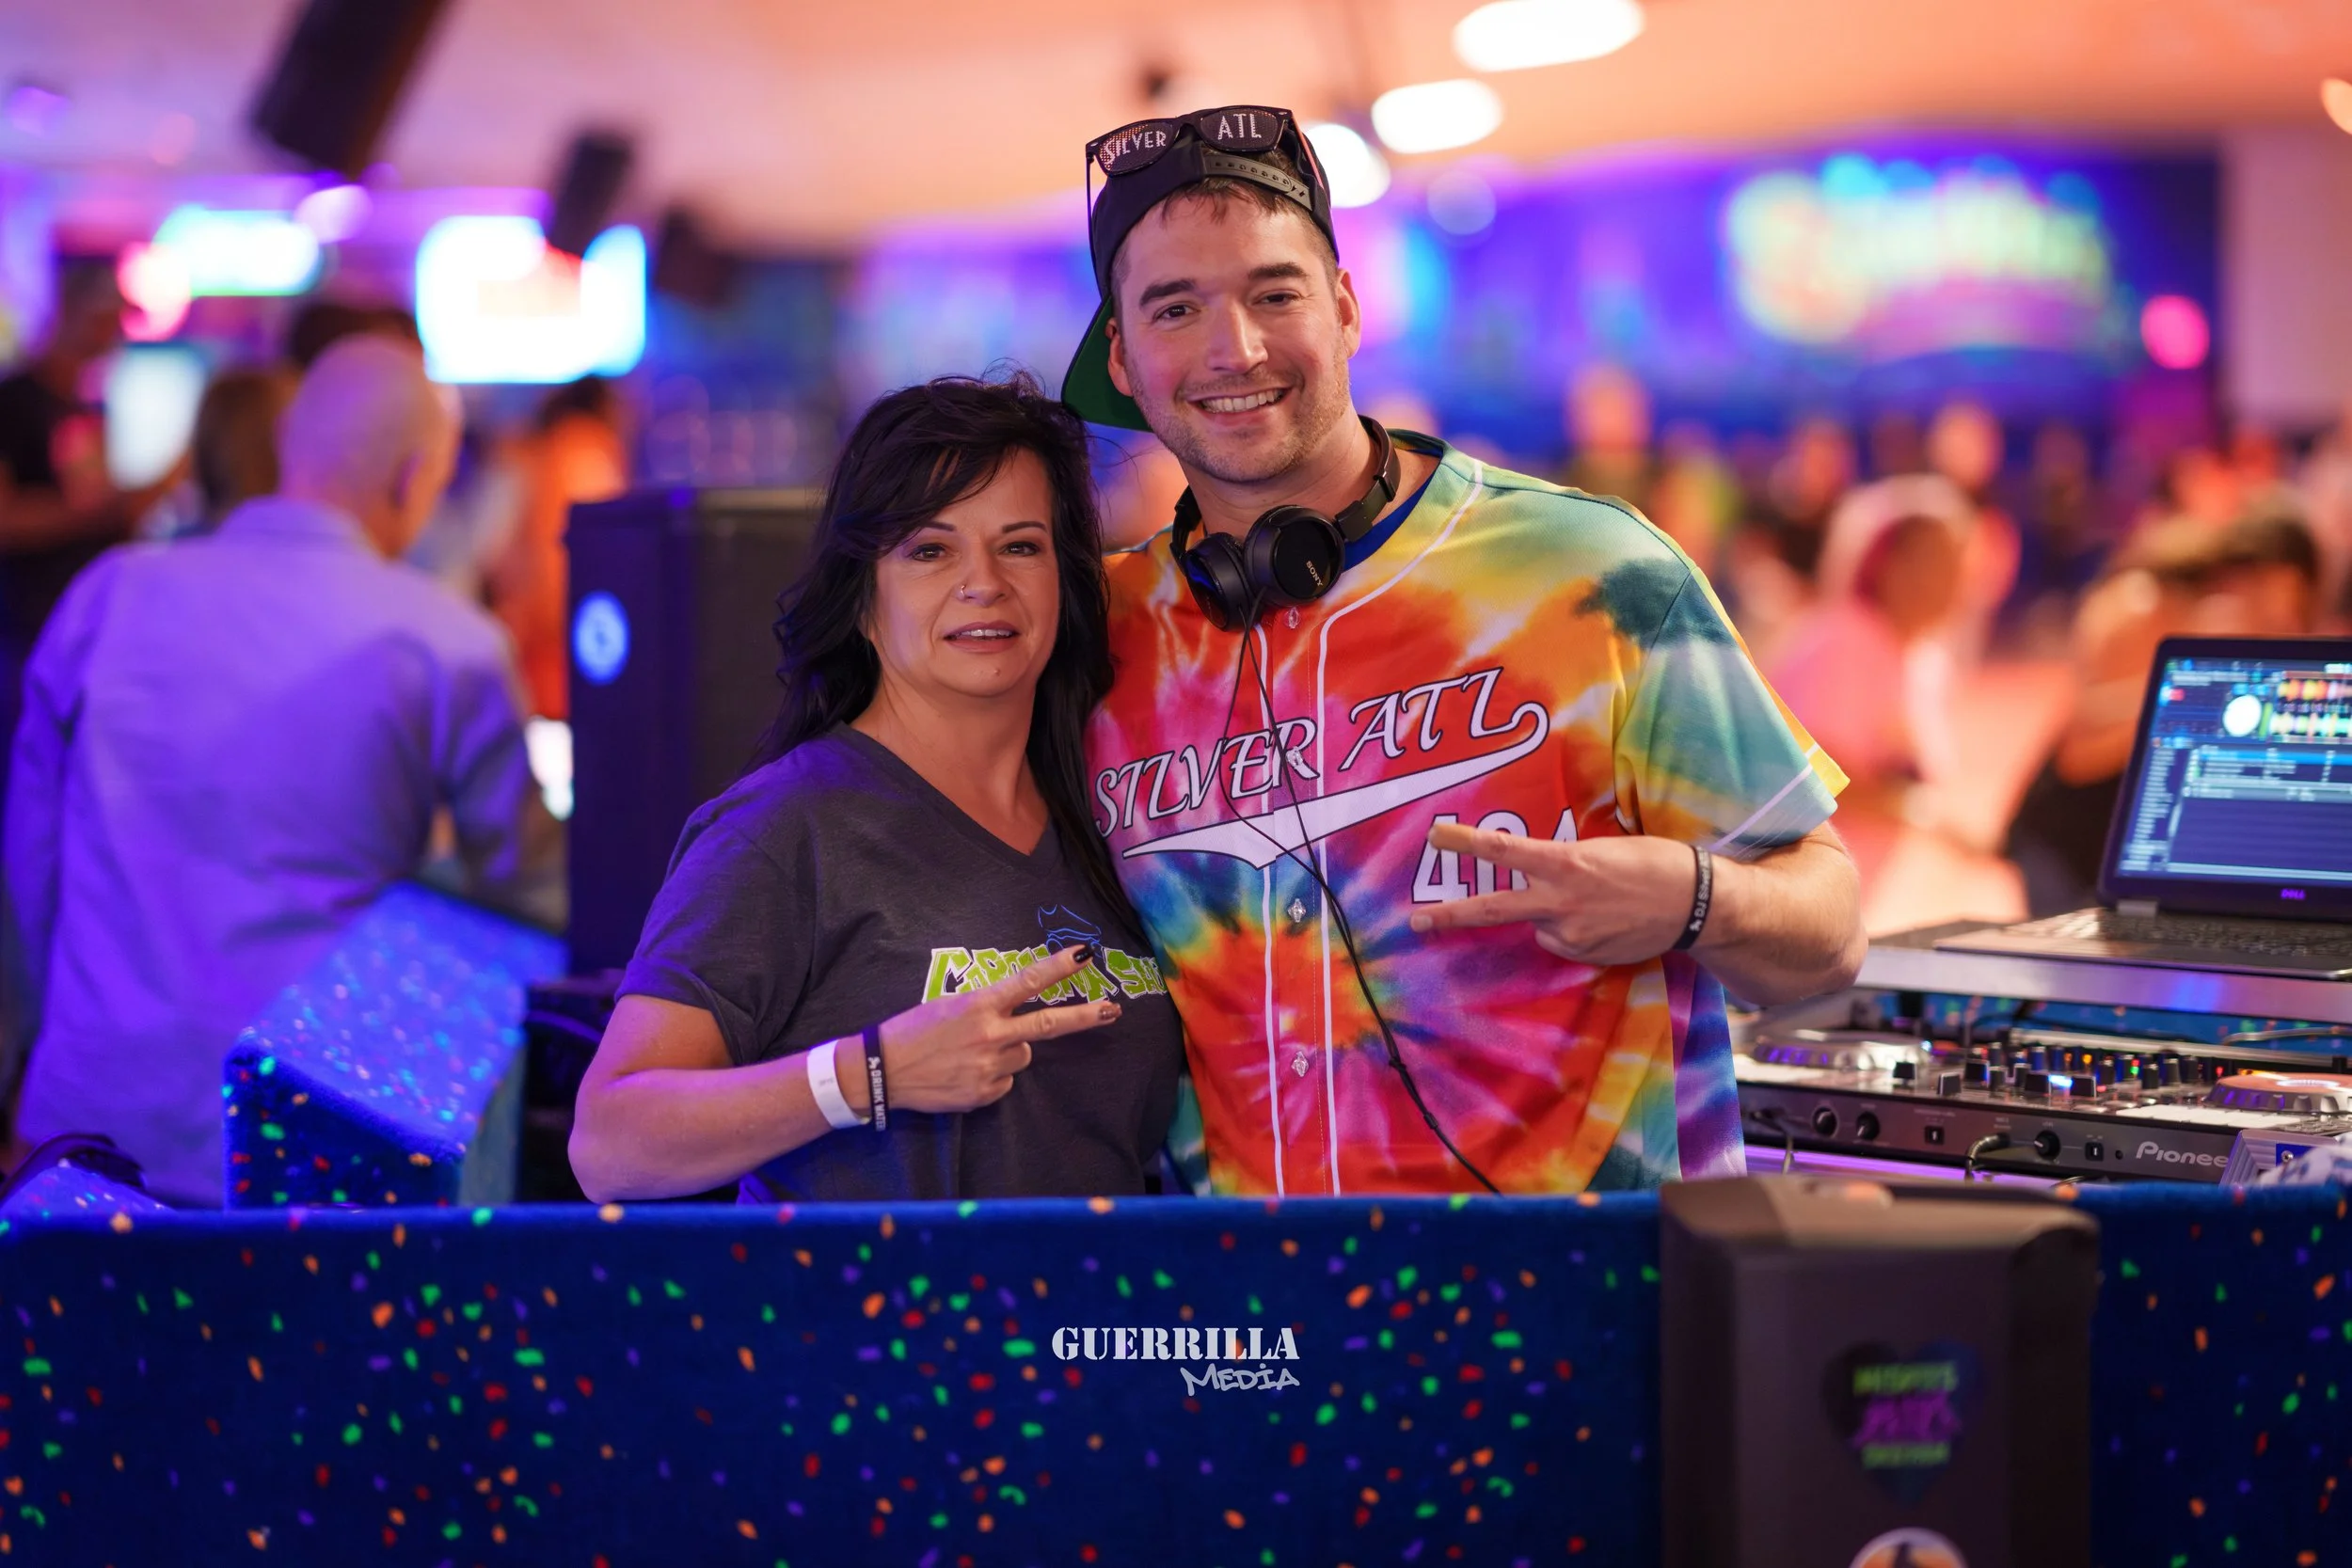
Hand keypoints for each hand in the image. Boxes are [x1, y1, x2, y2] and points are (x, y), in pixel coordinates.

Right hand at [860, 944, 1121, 1114]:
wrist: (882, 1070)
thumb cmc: (913, 1029)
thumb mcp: (949, 1004)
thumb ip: (986, 1007)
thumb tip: (1015, 1011)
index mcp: (979, 1005)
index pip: (1027, 982)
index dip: (1059, 968)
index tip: (1086, 955)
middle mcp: (990, 1034)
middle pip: (1047, 1024)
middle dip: (1083, 1017)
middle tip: (1112, 1011)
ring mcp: (990, 1066)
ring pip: (1022, 1055)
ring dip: (1008, 1051)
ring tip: (971, 1052)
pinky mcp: (985, 1093)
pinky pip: (1005, 1080)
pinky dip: (992, 1075)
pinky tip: (964, 1071)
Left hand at [1405, 822, 1698, 964]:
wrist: (1695, 904)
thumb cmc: (1653, 862)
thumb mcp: (1603, 848)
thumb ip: (1563, 862)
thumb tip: (1538, 871)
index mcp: (1565, 863)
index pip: (1503, 851)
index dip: (1465, 842)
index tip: (1434, 835)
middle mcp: (1560, 901)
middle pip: (1492, 909)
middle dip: (1450, 914)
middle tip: (1415, 921)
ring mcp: (1570, 934)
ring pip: (1537, 923)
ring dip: (1549, 912)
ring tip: (1595, 901)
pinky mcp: (1583, 955)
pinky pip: (1559, 941)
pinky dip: (1569, 930)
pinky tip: (1603, 919)